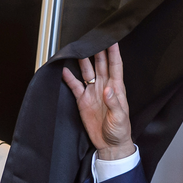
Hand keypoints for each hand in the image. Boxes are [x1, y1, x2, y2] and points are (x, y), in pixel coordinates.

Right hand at [62, 43, 134, 159]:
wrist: (110, 145)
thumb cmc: (119, 131)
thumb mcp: (119, 118)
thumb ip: (114, 103)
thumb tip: (108, 89)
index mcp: (116, 88)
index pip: (115, 66)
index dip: (114, 53)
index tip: (112, 39)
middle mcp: (104, 87)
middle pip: (100, 64)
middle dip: (97, 51)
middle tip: (92, 38)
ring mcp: (93, 92)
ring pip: (87, 71)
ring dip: (83, 61)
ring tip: (77, 49)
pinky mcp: (83, 100)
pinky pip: (75, 86)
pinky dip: (69, 78)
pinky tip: (63, 69)